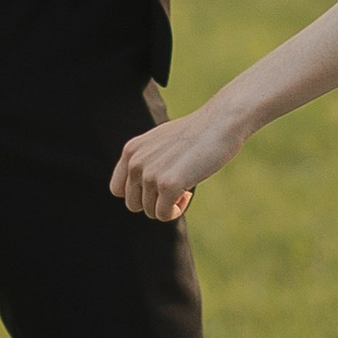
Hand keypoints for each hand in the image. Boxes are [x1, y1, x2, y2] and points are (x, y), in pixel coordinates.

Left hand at [111, 98, 243, 222]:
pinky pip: (164, 214)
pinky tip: (187, 193)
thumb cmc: (195, 133)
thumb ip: (145, 160)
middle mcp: (136, 162)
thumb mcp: (160, 142)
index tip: (157, 187)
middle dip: (154, 202)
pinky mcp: (168, 185)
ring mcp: (150, 174)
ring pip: (150, 211)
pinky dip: (176, 210)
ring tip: (184, 186)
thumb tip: (142, 189)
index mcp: (131, 151)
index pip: (117, 189)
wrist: (220, 123)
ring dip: (168, 205)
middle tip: (174, 189)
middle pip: (133, 204)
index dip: (138, 194)